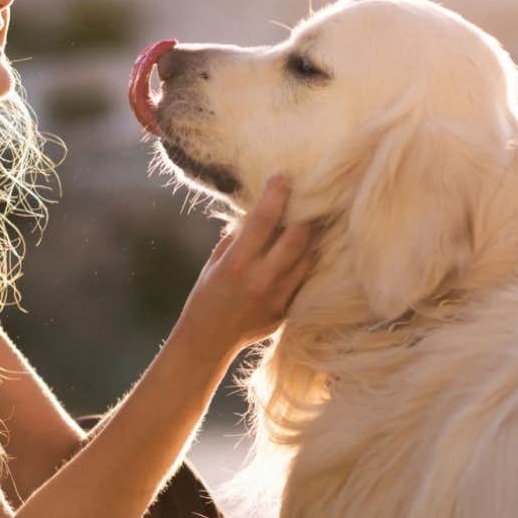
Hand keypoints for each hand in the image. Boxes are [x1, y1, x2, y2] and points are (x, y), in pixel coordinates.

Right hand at [172, 174, 314, 356]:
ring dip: (310, 238)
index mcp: (237, 264)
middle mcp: (261, 280)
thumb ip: (237, 237)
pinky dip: (306, 262)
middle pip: (298, 238)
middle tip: (306, 200)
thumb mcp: (215, 262)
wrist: (207, 340)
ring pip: (308, 258)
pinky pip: (304, 279)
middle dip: (304, 215)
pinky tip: (306, 251)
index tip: (283, 177)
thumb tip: (258, 211)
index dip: (276, 194)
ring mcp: (278, 298)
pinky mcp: (287, 311)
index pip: (264, 221)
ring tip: (311, 222)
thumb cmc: (206, 295)